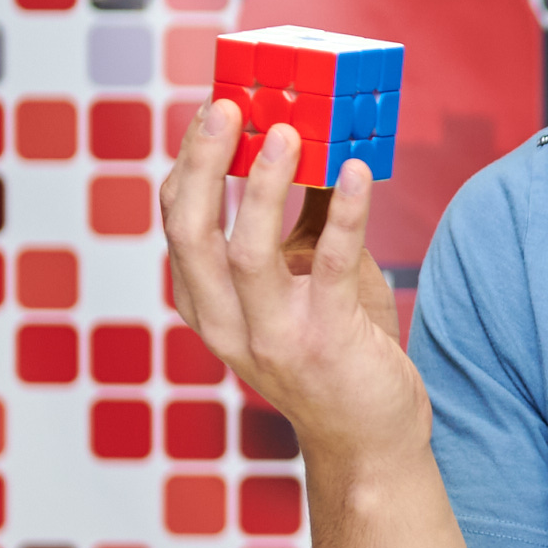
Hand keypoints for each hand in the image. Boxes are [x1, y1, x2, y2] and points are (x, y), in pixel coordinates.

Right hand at [160, 103, 422, 465]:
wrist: (370, 439)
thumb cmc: (340, 350)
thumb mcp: (308, 281)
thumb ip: (304, 220)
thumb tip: (313, 142)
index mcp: (209, 306)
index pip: (177, 225)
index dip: (189, 163)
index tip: (212, 108)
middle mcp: (227, 325)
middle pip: (191, 233)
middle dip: (203, 164)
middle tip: (228, 107)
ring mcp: (273, 339)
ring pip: (246, 252)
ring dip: (263, 186)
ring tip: (287, 133)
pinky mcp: (328, 342)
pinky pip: (333, 267)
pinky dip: (346, 215)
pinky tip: (359, 174)